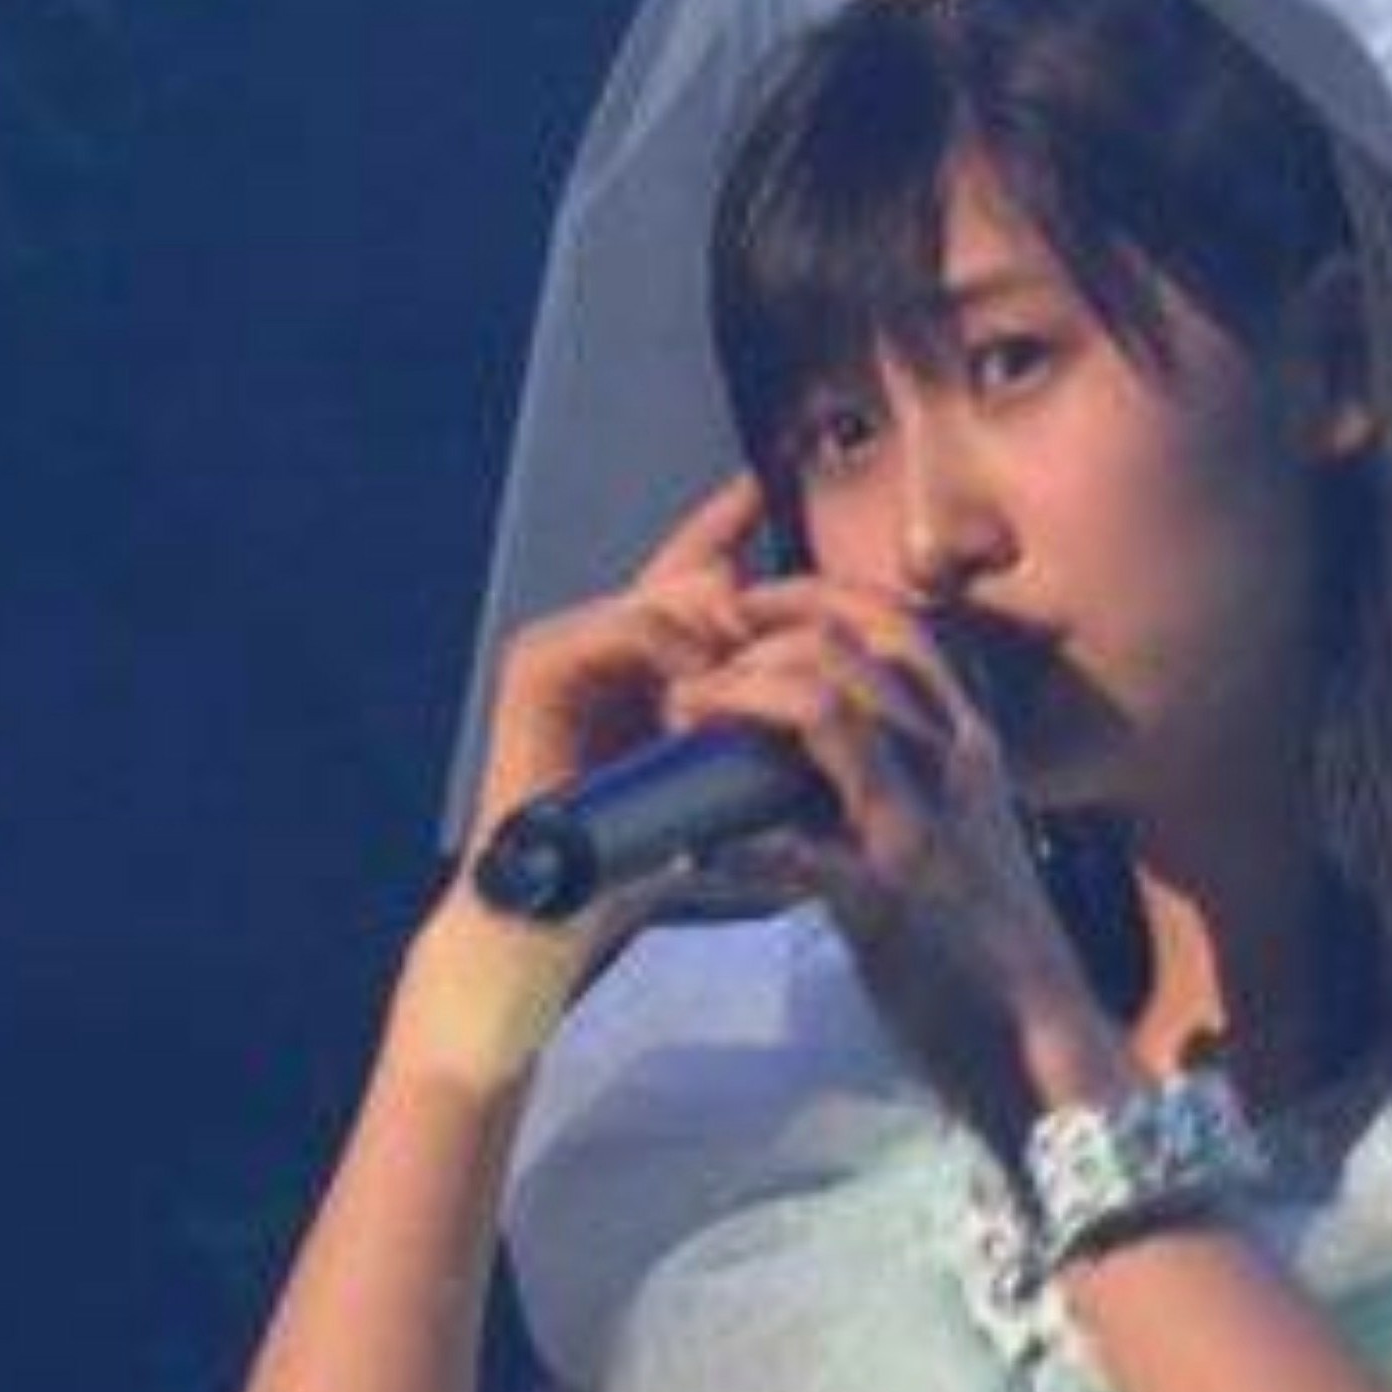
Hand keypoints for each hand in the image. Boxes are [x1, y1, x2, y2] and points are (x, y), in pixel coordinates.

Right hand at [397, 473, 765, 1090]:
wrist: (562, 911)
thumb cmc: (647, 861)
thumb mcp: (731, 789)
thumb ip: (771, 741)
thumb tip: (855, 711)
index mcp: (644, 664)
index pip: (694, 575)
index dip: (729, 526)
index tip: (769, 480)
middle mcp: (602, 640)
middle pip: (690, 574)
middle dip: (750, 601)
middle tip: (781, 643)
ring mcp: (566, 645)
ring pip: (669, 599)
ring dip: (719, 639)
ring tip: (745, 690)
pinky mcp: (537, 664)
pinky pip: (625, 626)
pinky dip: (671, 655)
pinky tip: (697, 694)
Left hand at [663, 574, 1122, 1144]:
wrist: (1045, 1055)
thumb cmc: (988, 961)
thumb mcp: (951, 848)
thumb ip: (887, 797)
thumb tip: (797, 774)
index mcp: (968, 750)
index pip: (894, 625)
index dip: (808, 599)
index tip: (741, 610)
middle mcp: (953, 768)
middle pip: (844, 647)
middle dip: (749, 641)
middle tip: (686, 668)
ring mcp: (923, 827)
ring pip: (821, 709)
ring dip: (736, 699)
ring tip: (682, 717)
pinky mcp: (890, 899)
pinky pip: (791, 843)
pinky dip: (732, 840)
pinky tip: (692, 854)